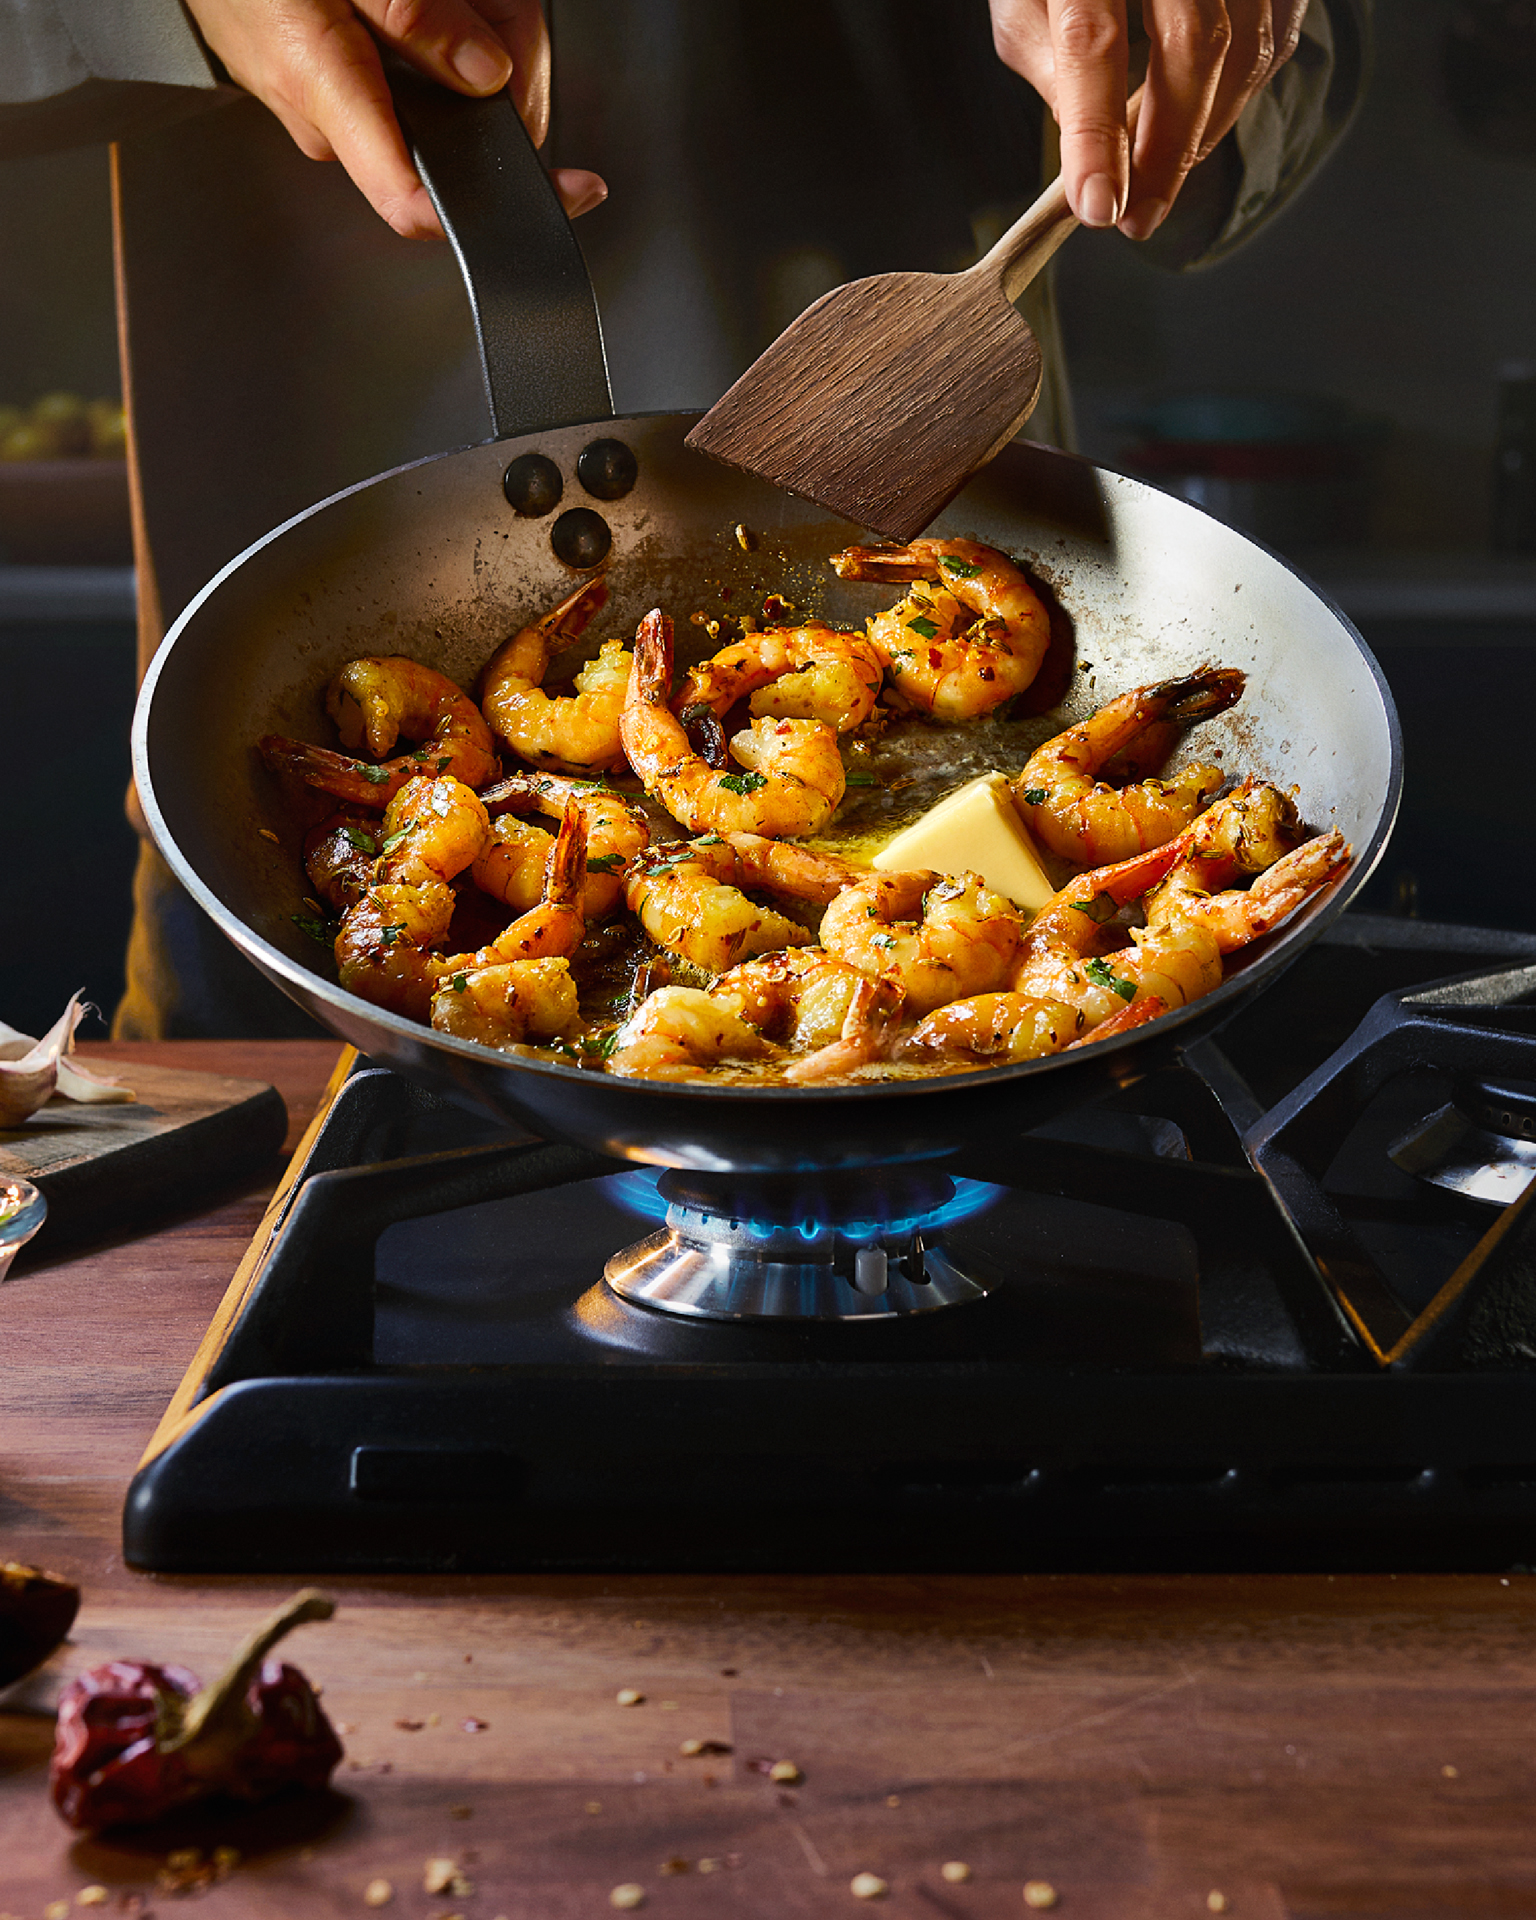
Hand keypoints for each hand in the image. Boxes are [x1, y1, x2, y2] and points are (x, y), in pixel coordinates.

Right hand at [183, 0, 606, 239]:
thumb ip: (411, 13)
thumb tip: (486, 75)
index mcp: (323, 89)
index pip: (419, 199)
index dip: (503, 206)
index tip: (572, 190)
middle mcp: (326, 121)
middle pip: (457, 135)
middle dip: (503, 76)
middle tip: (503, 12)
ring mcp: (327, 113)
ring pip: (442, 106)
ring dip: (473, 46)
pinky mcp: (330, 96)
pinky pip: (406, 87)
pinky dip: (434, 44)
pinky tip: (429, 9)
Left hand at [990, 0, 1307, 239]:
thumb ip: (1049, 63)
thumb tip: (1090, 141)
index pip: (1094, 43)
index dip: (1096, 135)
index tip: (1098, 207)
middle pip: (1193, 45)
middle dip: (1167, 148)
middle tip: (1138, 216)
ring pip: (1245, 45)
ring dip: (1205, 128)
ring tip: (1162, 172)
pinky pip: (1275, 35)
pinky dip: (1241, 91)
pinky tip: (1203, 119)